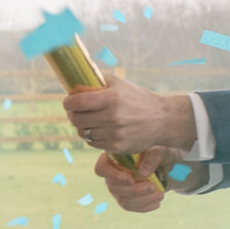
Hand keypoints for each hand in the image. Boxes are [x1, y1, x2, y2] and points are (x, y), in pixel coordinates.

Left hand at [61, 77, 195, 155]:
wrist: (162, 119)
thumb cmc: (138, 98)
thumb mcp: (120, 84)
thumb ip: (98, 81)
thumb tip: (75, 83)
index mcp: (112, 98)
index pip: (78, 102)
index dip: (68, 102)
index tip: (67, 102)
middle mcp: (113, 116)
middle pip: (77, 119)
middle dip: (72, 115)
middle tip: (74, 112)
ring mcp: (115, 134)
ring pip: (83, 133)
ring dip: (81, 127)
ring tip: (86, 121)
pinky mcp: (117, 147)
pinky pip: (93, 144)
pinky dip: (91, 138)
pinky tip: (97, 130)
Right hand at [96, 149, 169, 212]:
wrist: (167, 167)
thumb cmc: (160, 155)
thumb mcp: (160, 151)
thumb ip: (152, 158)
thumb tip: (142, 173)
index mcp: (113, 157)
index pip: (101, 168)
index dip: (113, 176)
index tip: (131, 179)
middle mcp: (111, 173)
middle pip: (113, 187)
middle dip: (134, 190)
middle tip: (153, 187)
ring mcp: (117, 188)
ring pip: (123, 199)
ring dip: (143, 199)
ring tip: (160, 194)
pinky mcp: (125, 199)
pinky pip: (130, 207)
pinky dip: (145, 207)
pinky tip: (157, 202)